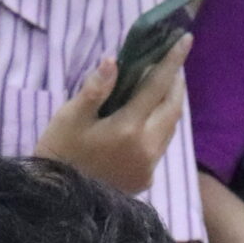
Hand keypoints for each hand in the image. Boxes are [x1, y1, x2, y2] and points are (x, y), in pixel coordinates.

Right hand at [32, 37, 192, 197]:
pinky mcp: (146, 179)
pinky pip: (161, 145)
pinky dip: (162, 125)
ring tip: (166, 86)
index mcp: (129, 128)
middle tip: (174, 64)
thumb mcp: (70, 117)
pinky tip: (152, 117)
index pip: (157, 87)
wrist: (60, 200)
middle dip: (176, 84)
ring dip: (171, 105)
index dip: (171, 62)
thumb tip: (113, 61)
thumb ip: (95, 89)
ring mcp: (149, 166)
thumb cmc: (59, 152)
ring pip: (170, 128)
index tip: (184, 42)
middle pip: (172, 109)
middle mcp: (147, 147)